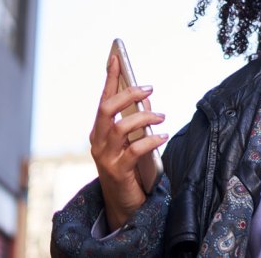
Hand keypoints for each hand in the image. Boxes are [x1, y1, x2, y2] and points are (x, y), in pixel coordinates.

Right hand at [89, 54, 168, 230]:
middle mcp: (97, 141)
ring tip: (162, 116)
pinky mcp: (117, 171)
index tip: (116, 57)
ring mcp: (104, 156)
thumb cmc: (130, 166)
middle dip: (127, 94)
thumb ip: (137, 118)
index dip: (110, 77)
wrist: (123, 202)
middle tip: (149, 88)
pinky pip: (133, 151)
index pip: (103, 98)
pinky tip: (163, 136)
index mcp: (99, 130)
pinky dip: (150, 140)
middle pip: (107, 109)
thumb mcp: (132, 139)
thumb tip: (146, 97)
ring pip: (120, 128)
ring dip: (143, 118)